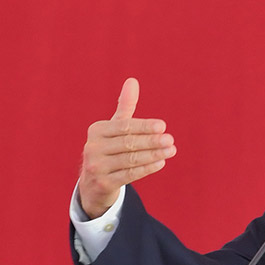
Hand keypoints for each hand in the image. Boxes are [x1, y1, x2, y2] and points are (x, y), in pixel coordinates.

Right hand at [78, 78, 176, 218]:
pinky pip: (129, 175)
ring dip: (153, 154)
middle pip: (128, 143)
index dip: (144, 126)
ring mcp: (96, 167)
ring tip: (171, 150)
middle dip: (151, 141)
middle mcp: (93, 148)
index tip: (163, 126)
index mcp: (96, 131)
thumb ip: (125, 106)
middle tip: (170, 140)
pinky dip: (146, 168)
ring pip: (130, 159)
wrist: (94, 183)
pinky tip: (161, 162)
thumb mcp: (115, 127)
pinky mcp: (102, 183)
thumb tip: (132, 80)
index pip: (124, 127)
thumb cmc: (110, 148)